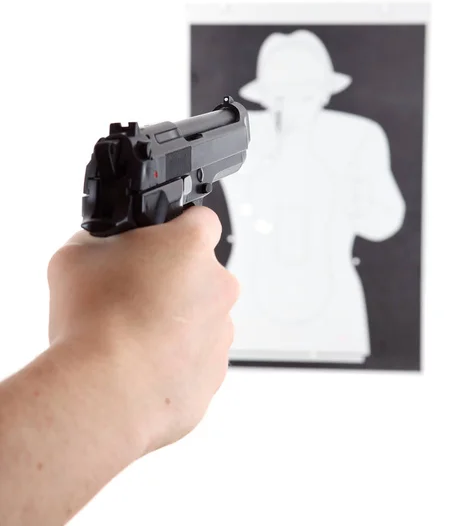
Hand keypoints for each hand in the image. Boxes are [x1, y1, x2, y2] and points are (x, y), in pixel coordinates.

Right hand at [47, 206, 238, 454]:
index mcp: (190, 247)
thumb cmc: (94, 323)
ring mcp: (221, 332)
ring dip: (175, 321)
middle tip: (132, 295)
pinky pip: (197, 357)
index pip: (199, 220)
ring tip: (131, 336)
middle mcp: (217, 285)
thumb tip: (105, 246)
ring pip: (200, 317)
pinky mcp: (214, 373)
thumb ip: (101, 240)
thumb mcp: (76, 255)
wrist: (104, 393)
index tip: (158, 242)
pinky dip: (175, 359)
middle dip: (172, 279)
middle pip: (199, 273)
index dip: (176, 229)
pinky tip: (140, 365)